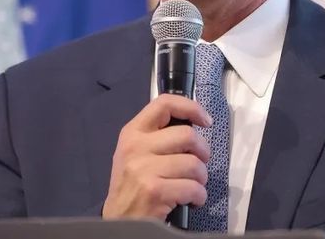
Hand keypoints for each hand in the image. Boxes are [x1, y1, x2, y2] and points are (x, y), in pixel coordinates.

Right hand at [102, 94, 212, 219]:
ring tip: (192, 186)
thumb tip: (192, 123)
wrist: (119, 220)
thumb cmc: (132, 185)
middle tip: (199, 164)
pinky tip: (190, 201)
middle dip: (202, 152)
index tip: (205, 121)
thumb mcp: (135, 153)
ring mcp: (144, 169)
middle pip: (187, 135)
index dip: (191, 108)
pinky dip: (199, 196)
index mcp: (132, 132)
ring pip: (194, 164)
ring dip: (201, 178)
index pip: (164, 104)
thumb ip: (157, 136)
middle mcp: (136, 147)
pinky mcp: (155, 191)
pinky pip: (194, 188)